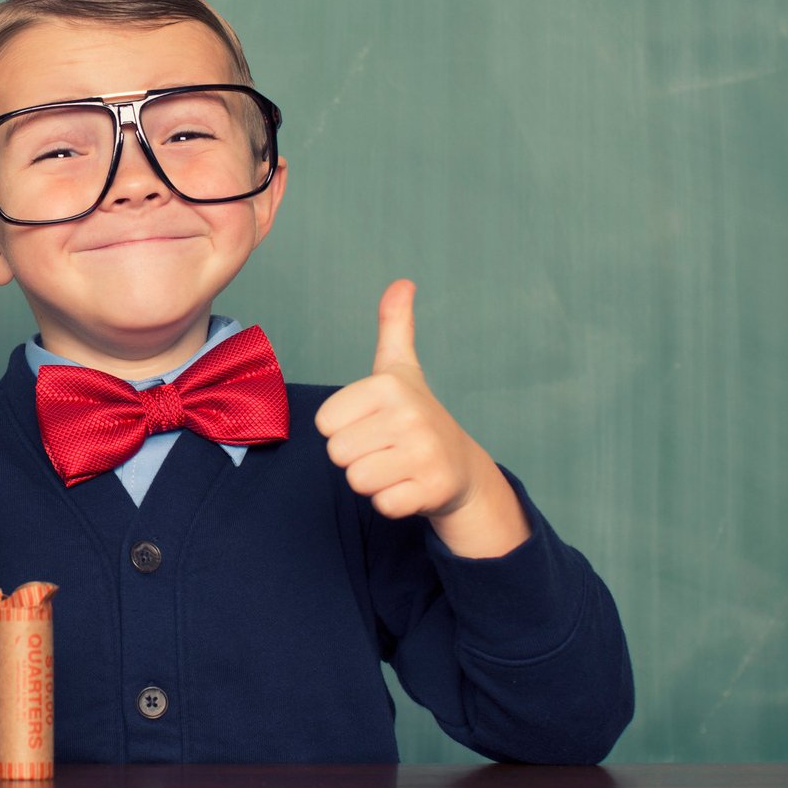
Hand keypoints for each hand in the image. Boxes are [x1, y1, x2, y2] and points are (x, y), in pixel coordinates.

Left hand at [313, 279, 529, 558]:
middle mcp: (410, 416)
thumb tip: (402, 282)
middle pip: (337, 454)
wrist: (462, 467)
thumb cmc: (415, 416)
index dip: (343, 428)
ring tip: (397, 465)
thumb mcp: (401, 368)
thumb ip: (394, 326)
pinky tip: (410, 486)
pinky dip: (392, 502)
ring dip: (373, 480)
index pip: (325, 423)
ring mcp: (424, 454)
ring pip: (357, 480)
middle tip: (385, 448)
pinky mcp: (433, 490)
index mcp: (389, 386)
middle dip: (356, 456)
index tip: (372, 423)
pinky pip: (383, 505)